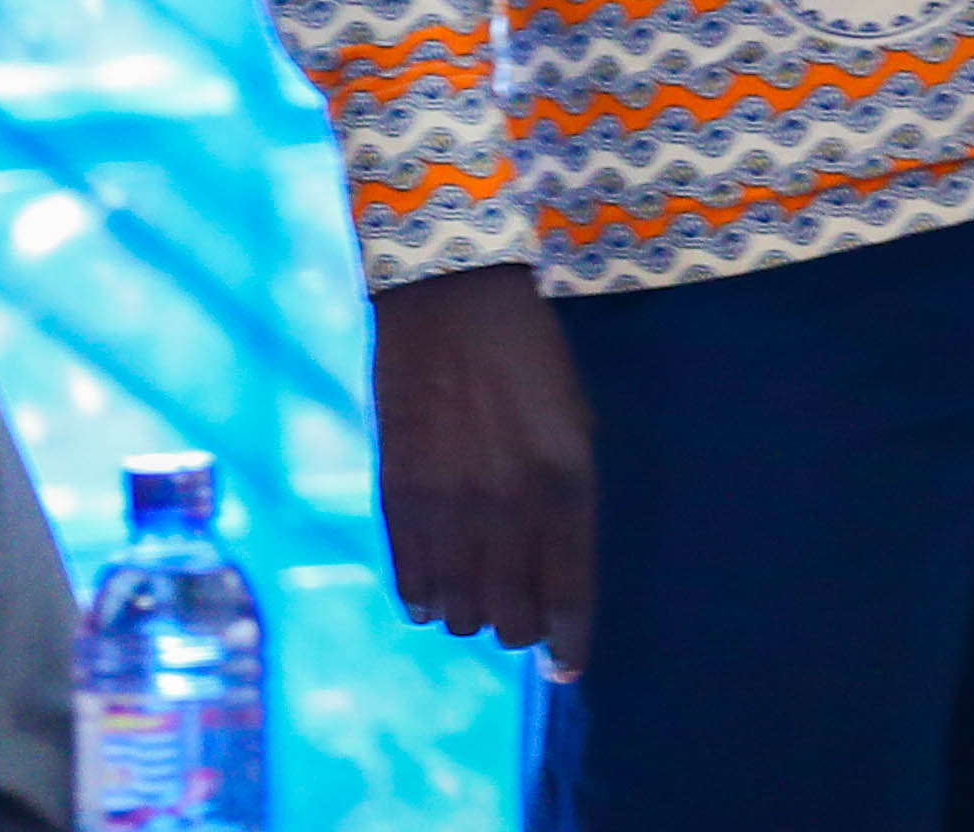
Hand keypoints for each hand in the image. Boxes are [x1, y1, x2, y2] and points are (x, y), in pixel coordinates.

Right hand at [369, 263, 595, 671]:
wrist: (452, 305)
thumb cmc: (531, 362)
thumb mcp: (576, 427)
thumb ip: (569, 505)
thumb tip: (556, 582)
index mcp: (566, 483)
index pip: (570, 593)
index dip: (569, 641)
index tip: (565, 668)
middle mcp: (508, 505)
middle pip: (511, 616)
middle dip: (521, 628)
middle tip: (521, 616)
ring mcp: (448, 505)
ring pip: (459, 614)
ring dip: (472, 613)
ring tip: (477, 590)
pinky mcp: (397, 500)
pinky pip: (411, 586)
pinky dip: (425, 598)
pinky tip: (434, 591)